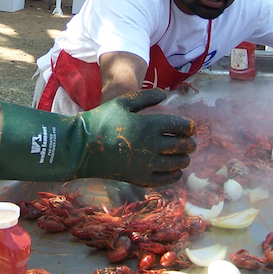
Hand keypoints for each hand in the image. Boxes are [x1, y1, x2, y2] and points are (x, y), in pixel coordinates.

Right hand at [0, 89, 196, 186]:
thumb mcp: (122, 102)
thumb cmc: (101, 120)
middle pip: (183, 146)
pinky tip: (175, 170)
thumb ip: (146, 97)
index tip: (190, 127)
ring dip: (184, 158)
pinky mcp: (141, 178)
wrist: (82, 147)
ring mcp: (147, 164)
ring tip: (183, 155)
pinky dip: (175, 174)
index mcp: (150, 125)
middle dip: (190, 143)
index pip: (181, 127)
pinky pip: (167, 179)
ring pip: (178, 163)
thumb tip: (166, 94)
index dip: (190, 127)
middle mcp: (152, 146)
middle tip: (189, 142)